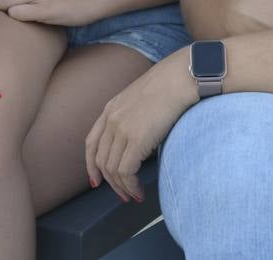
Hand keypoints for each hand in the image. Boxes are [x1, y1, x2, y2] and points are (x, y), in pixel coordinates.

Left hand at [85, 49, 196, 202]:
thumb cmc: (171, 84)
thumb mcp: (143, 98)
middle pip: (101, 160)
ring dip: (122, 188)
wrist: (181, 77)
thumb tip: (141, 140)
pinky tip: (139, 191)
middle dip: (109, 182)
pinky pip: (125, 172)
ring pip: (112, 169)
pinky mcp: (136, 140)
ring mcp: (121, 129)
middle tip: (123, 194)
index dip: (91, 164)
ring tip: (134, 195)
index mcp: (111, 108)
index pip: (91, 142)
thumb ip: (135, 117)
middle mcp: (112, 119)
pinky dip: (130, 186)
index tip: (96, 180)